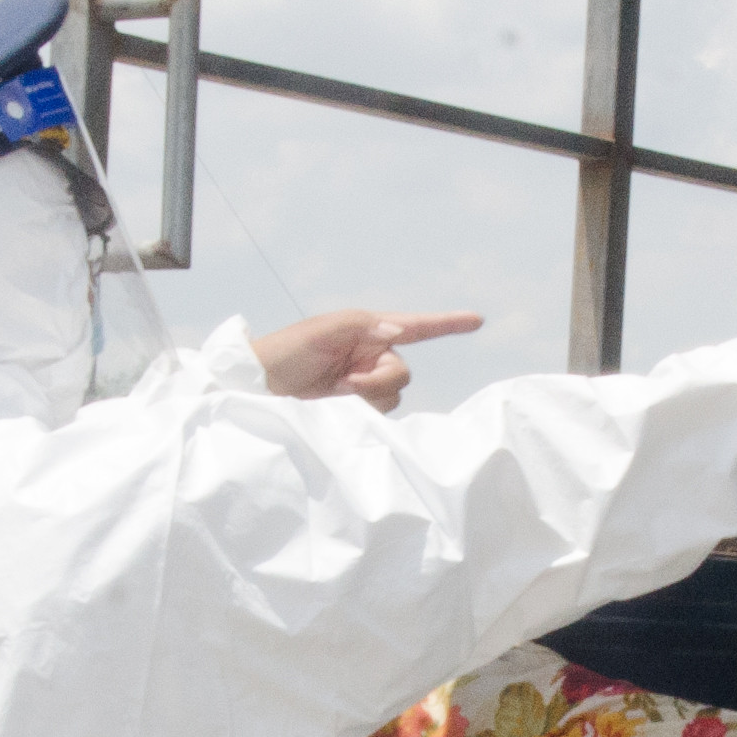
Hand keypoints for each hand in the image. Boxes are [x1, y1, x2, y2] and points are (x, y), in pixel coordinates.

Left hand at [254, 307, 478, 411]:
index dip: (447, 325)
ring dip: (367, 400)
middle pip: (402, 374)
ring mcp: (363, 385)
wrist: (259, 387)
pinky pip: (377, 416)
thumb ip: (363, 328)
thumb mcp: (324, 330)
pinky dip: (364, 414)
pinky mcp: (353, 410)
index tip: (477, 321)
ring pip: (391, 399)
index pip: (415, 327)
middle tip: (346, 383)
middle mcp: (371, 357)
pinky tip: (340, 409)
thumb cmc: (286, 351)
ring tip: (335, 394)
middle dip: (378, 382)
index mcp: (368, 332)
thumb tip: (397, 333)